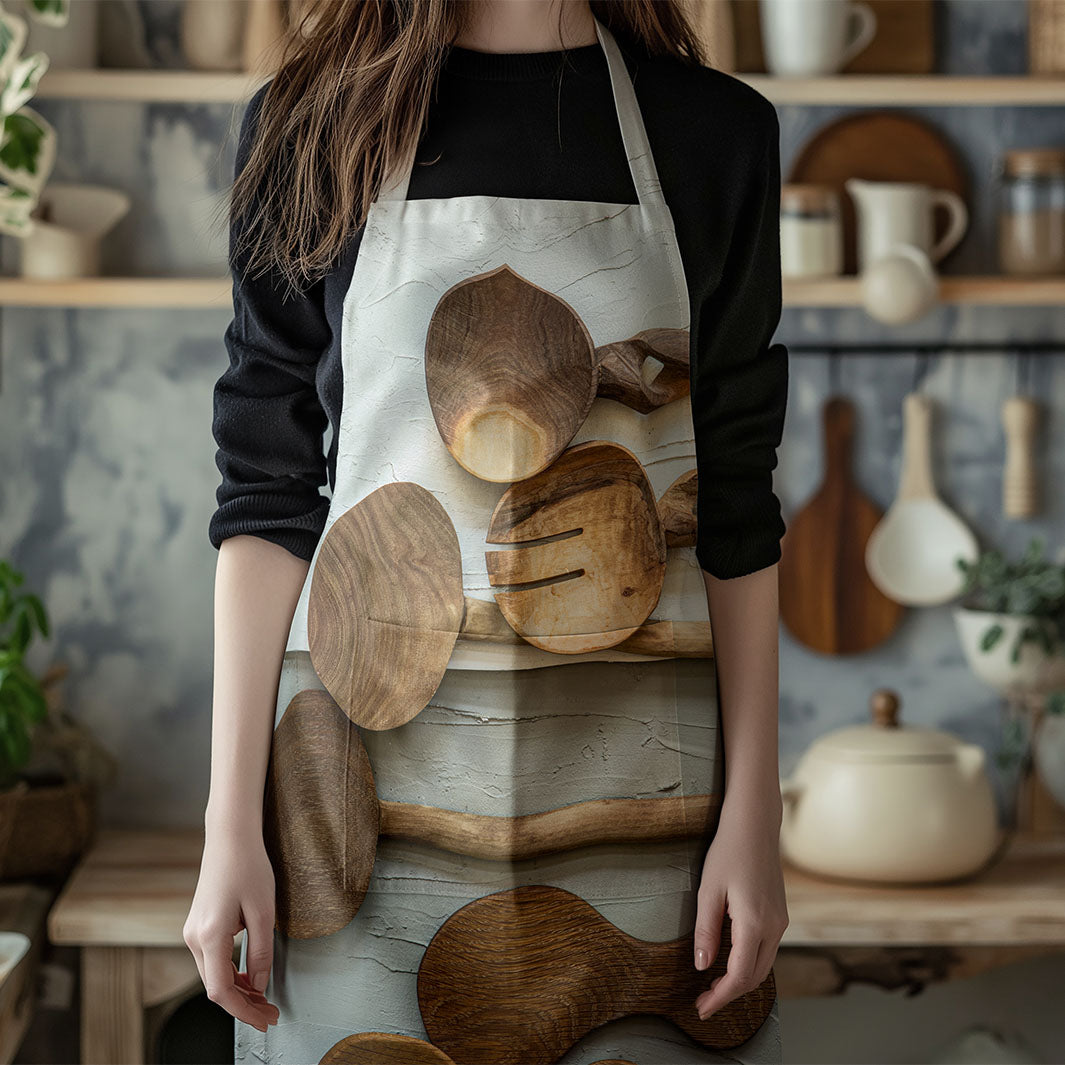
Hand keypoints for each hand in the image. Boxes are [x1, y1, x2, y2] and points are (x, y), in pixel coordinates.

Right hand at [183, 822, 279, 1032]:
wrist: (230, 837)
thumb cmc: (249, 867)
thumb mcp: (264, 911)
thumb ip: (261, 952)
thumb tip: (260, 986)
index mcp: (209, 936)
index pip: (222, 991)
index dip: (244, 1011)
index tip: (266, 1021)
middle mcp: (194, 938)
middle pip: (216, 987)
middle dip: (244, 1005)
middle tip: (272, 1014)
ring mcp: (192, 932)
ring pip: (213, 975)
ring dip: (238, 991)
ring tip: (265, 1000)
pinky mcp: (198, 926)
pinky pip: (212, 960)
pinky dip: (231, 974)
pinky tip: (250, 978)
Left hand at [691, 797, 787, 1019]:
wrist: (755, 824)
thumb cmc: (728, 851)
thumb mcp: (708, 889)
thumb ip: (705, 930)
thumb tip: (702, 966)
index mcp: (755, 923)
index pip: (739, 975)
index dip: (720, 997)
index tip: (701, 1009)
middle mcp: (774, 927)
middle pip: (755, 977)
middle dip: (729, 995)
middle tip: (702, 1002)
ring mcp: (781, 922)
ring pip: (763, 966)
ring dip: (740, 982)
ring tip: (712, 987)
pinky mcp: (780, 915)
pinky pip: (766, 951)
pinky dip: (749, 965)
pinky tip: (729, 963)